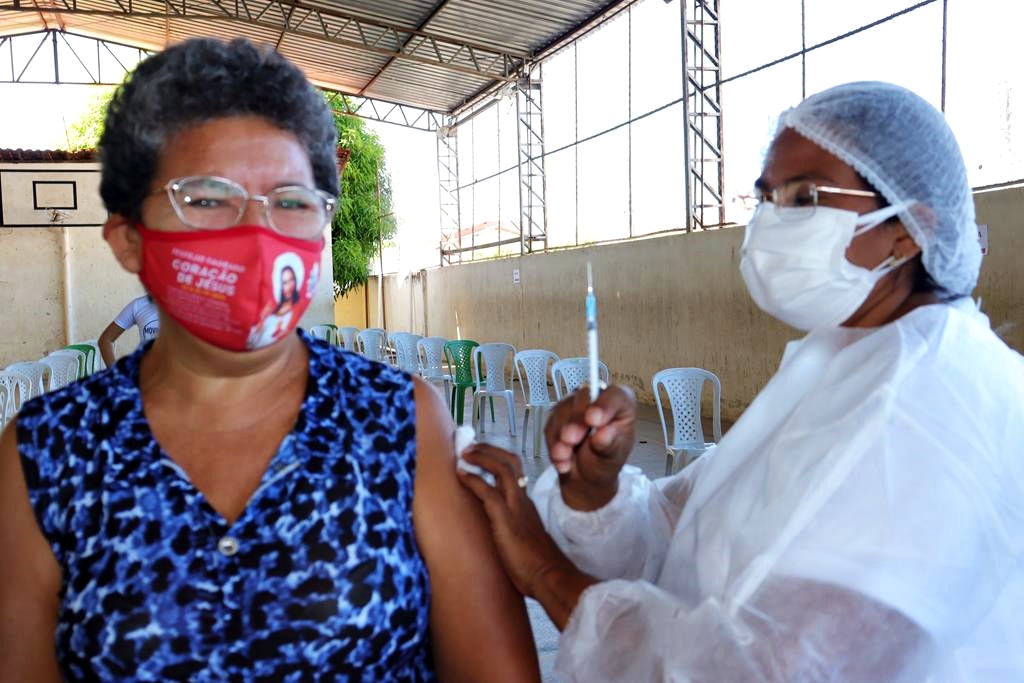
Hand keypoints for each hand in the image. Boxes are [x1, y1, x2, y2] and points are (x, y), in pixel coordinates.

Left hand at [457, 443, 596, 628]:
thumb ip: (517, 532)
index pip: (516, 472)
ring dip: (480, 457)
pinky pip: (487, 491)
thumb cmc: (539, 567)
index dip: (498, 459)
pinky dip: (473, 479)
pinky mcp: (505, 519)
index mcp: (527, 505)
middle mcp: (522, 500)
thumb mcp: (527, 543)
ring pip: (501, 468)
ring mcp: (515, 507)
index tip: (482, 455)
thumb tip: (504, 537)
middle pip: (510, 462)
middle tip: (471, 447)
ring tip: (464, 453)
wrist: (550, 577)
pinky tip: (460, 474)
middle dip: (489, 450)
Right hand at [544, 384, 636, 511]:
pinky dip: (553, 443)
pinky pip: (550, 424)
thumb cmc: (605, 461)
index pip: (615, 395)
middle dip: (575, 421)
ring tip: (565, 458)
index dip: (604, 405)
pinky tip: (561, 458)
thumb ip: (609, 445)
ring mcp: (575, 405)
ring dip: (560, 436)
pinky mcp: (557, 415)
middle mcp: (597, 399)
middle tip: (571, 440)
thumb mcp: (612, 458)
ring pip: (563, 411)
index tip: (594, 420)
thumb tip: (603, 434)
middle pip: (584, 398)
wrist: (586, 477)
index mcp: (620, 404)